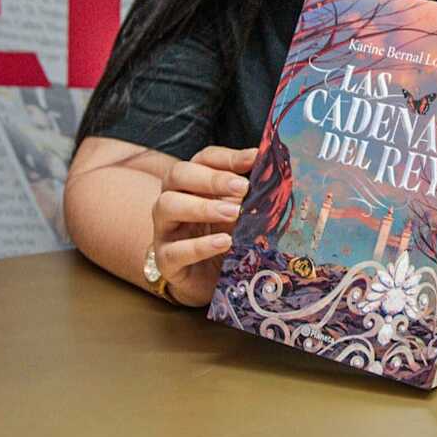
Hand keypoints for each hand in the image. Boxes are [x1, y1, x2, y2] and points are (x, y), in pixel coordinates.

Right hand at [151, 145, 255, 306]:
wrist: (210, 279)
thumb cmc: (225, 236)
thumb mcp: (239, 212)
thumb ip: (248, 194)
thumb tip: (272, 173)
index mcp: (192, 182)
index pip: (203, 158)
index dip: (228, 157)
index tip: (255, 158)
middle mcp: (172, 199)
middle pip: (178, 174)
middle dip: (212, 179)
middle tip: (242, 187)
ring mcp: (164, 229)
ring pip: (167, 206)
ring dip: (202, 207)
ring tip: (233, 213)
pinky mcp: (166, 260)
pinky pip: (175, 250)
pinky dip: (200, 245)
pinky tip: (223, 242)